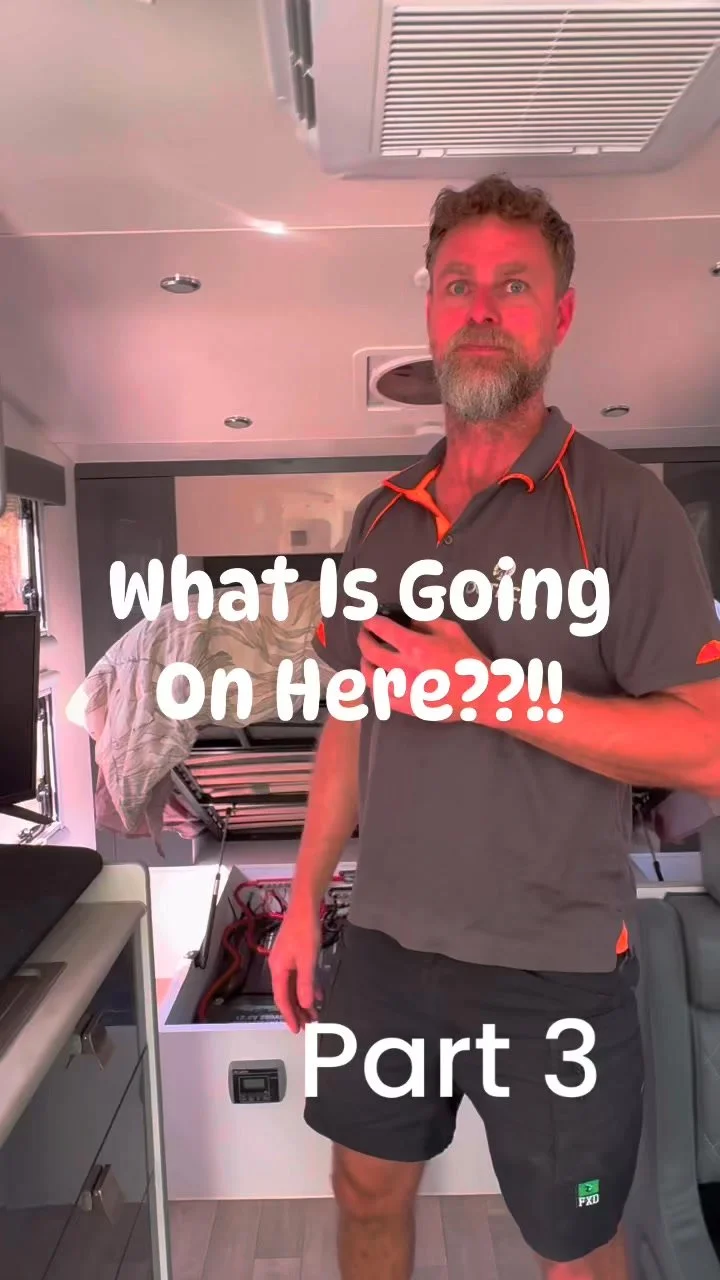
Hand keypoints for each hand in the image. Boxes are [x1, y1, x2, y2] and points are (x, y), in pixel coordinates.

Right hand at [269, 903, 320, 1033]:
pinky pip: (298, 977)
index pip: (282, 999)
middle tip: (307, 1025)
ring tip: (312, 1013)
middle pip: (286, 995)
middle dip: (296, 1011)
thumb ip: (306, 983)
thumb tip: (305, 1004)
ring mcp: (285, 960)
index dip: (289, 1015)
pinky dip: (306, 987)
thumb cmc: (304, 929)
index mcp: (278, 969)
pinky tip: (315, 993)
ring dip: (302, 1000)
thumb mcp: (307, 959)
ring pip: (293, 987)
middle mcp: (278, 966)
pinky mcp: (293, 955)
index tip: (296, 1029)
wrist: (305, 906)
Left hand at [357, 614, 492, 722]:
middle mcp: (404, 669)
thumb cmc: (467, 660)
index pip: (382, 630)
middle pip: (370, 651)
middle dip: (363, 639)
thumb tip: (404, 620)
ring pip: (370, 676)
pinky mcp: (406, 706)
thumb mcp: (450, 630)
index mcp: (415, 647)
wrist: (481, 693)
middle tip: (365, 635)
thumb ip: (424, 622)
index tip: (370, 621)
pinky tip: (378, 680)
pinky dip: (375, 685)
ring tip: (367, 657)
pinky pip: (380, 696)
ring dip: (365, 663)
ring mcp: (403, 690)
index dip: (371, 622)